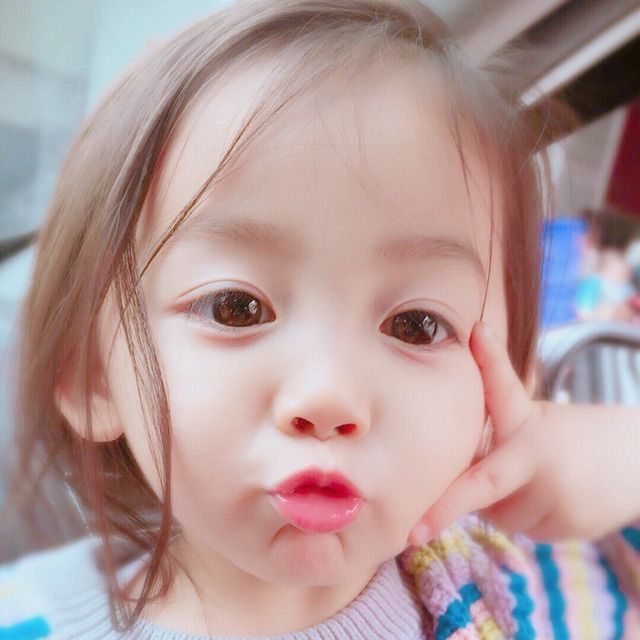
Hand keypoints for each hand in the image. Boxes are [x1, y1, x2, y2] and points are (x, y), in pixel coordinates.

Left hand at [407, 321, 639, 545]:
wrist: (636, 461)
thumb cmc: (561, 438)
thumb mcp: (531, 421)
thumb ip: (491, 428)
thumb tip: (441, 451)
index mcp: (528, 419)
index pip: (504, 387)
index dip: (489, 359)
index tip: (476, 331)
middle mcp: (540, 456)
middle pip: (484, 483)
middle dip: (444, 508)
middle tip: (413, 532)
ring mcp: (556, 495)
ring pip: (498, 513)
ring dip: (501, 503)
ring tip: (534, 478)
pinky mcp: (568, 526)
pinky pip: (522, 528)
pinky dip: (526, 516)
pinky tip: (551, 496)